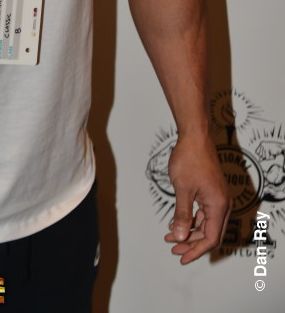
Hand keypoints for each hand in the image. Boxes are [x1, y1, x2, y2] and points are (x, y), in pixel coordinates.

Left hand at [164, 134, 231, 263]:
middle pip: (210, 233)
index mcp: (218, 205)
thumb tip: (179, 237)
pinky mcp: (211, 191)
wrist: (195, 136)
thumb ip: (182, 215)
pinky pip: (203, 212)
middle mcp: (222, 204)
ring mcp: (218, 197)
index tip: (181, 257)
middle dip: (191, 243)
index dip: (196, 250)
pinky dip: (190, 219)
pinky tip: (176, 222)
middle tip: (173, 249)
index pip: (211, 238)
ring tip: (169, 236)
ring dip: (189, 231)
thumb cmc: (189, 159)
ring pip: (206, 223)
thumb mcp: (182, 189)